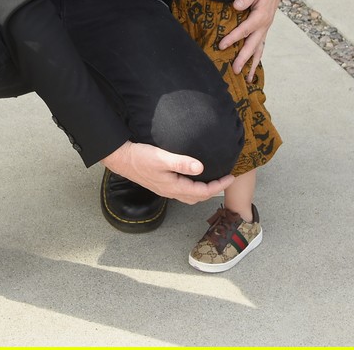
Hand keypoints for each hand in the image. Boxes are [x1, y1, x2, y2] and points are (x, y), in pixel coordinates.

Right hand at [101, 141, 233, 204]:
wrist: (122, 159)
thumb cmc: (141, 157)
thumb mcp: (162, 158)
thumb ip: (182, 163)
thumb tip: (201, 168)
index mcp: (174, 187)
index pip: (202, 191)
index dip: (219, 186)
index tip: (231, 178)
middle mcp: (171, 191)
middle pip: (198, 197)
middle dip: (214, 190)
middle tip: (226, 180)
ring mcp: (166, 190)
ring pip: (190, 196)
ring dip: (204, 191)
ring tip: (214, 181)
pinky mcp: (162, 185)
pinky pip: (183, 191)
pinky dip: (194, 188)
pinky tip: (194, 179)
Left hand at [219, 0, 283, 80]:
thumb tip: (237, 5)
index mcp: (261, 16)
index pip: (245, 30)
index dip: (233, 38)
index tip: (221, 46)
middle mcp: (264, 26)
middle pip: (253, 45)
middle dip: (244, 59)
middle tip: (235, 70)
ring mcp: (264, 29)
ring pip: (258, 49)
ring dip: (253, 64)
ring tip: (248, 79)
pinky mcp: (263, 30)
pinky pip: (260, 47)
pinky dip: (257, 58)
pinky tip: (253, 69)